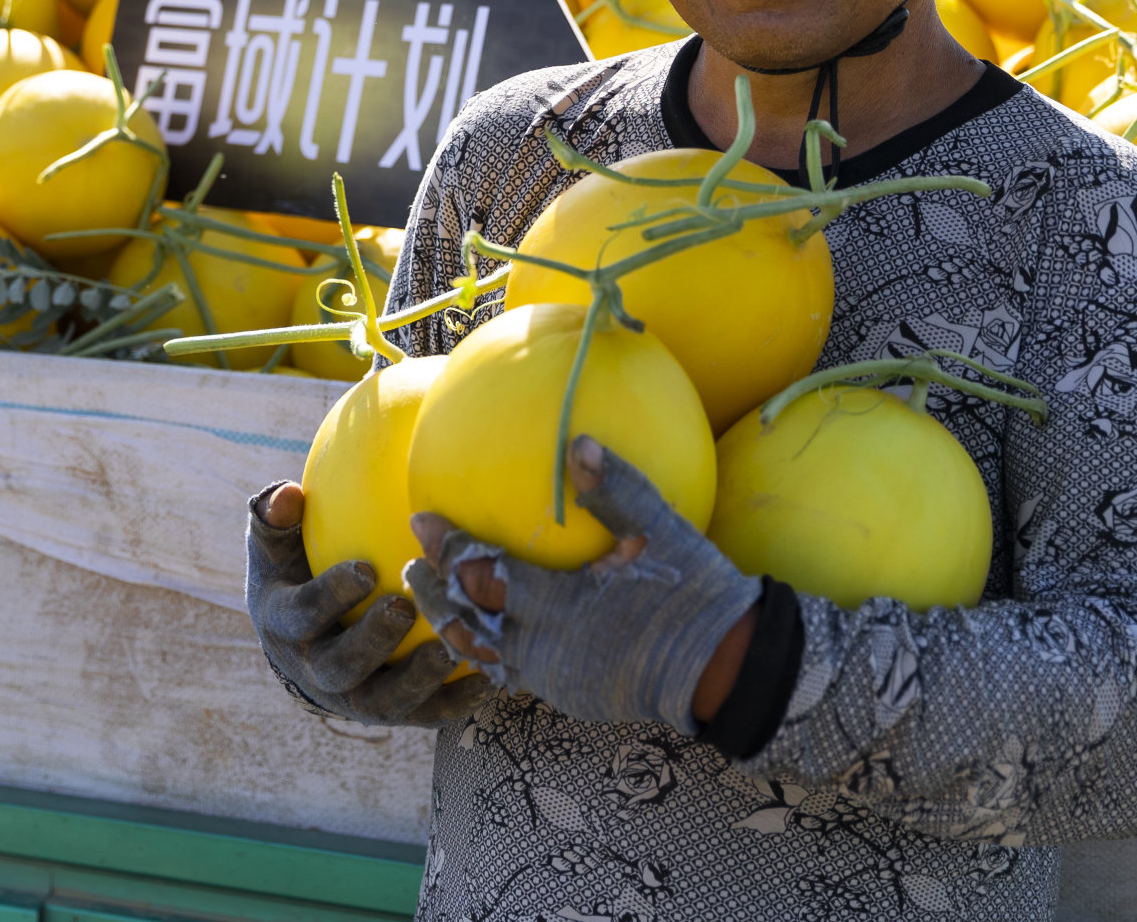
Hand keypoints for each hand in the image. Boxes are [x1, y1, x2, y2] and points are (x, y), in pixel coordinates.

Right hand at [246, 482, 486, 729]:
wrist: (303, 642)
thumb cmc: (295, 573)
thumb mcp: (276, 547)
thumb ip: (276, 520)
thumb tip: (288, 495)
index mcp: (286, 627)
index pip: (303, 615)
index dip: (331, 597)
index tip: (366, 569)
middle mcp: (316, 671)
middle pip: (341, 667)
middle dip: (373, 640)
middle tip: (405, 607)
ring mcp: (354, 698)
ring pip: (384, 701)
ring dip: (418, 679)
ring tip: (450, 648)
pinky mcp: (390, 710)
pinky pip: (422, 715)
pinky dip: (454, 703)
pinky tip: (488, 680)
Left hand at [404, 438, 758, 735]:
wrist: (726, 671)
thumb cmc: (696, 594)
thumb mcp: (660, 533)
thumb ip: (615, 489)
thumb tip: (579, 441)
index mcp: (558, 604)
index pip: (483, 575)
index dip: (449, 549)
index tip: (421, 521)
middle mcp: (544, 648)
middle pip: (466, 623)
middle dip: (433, 592)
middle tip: (409, 565)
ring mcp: (553, 679)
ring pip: (482, 657)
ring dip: (454, 628)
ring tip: (434, 604)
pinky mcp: (566, 696)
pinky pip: (511, 675)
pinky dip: (486, 655)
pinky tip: (484, 636)